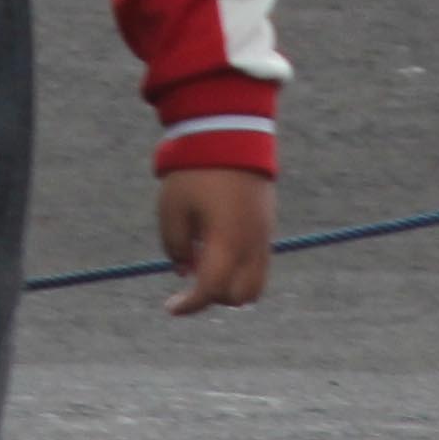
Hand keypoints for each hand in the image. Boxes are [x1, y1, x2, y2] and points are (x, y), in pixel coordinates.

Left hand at [156, 165, 272, 315]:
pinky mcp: (268, 223)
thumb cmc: (195, 171)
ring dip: (231, 284)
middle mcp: (251, 244)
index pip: (211, 291)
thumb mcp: (172, 210)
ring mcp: (264, 234)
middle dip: (214, 295)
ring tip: (207, 263)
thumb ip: (175, 247)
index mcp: (227, 243)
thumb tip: (185, 270)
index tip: (170, 307)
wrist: (230, 133)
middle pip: (239, 296)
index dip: (189, 304)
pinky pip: (260, 262)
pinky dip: (241, 267)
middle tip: (191, 278)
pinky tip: (219, 246)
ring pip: (256, 283)